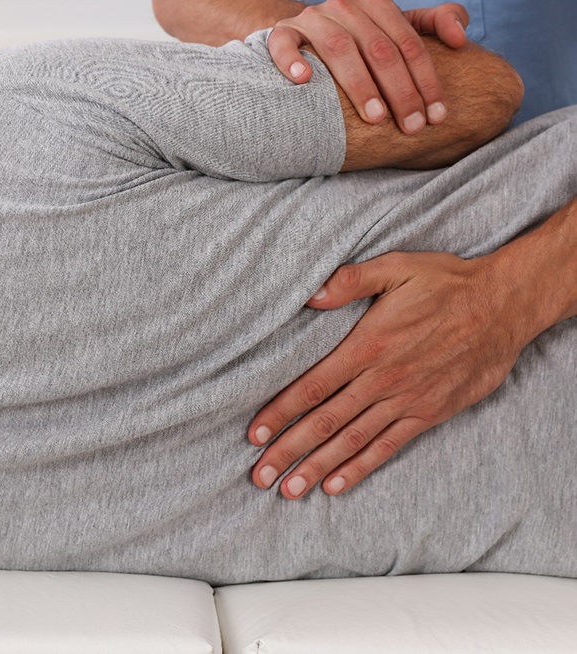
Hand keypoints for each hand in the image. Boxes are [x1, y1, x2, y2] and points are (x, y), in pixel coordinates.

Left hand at [249, 251, 533, 499]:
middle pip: (325, 422)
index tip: (254, 433)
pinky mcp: (429, 413)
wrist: (502, 306)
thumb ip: (350, 280)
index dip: (280, 411)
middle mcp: (382, 380)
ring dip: (318, 467)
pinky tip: (337, 485)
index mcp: (368, 345)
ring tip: (289, 490)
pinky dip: (361, 467)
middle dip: (289, 450)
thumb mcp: (396, 267)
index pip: (313, 386)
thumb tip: (310, 294)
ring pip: (352, 441)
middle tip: (260, 475)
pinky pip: (389, 446)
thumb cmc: (445, 283)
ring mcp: (406, 401)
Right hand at [268, 0, 468, 133]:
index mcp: (375, 3)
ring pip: (338, 47)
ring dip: (359, 84)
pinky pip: (283, 43)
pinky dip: (292, 60)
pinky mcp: (281, 32)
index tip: (436, 116)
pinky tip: (304, 81)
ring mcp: (311, 19)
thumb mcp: (395, 28)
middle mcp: (344, 6)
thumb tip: (461, 39)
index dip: (426, 80)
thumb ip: (433, 24)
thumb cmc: (356, 41)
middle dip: (400, 91)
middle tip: (411, 127)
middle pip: (379, 48)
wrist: (302, 34)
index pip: (409, 43)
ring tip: (375, 118)